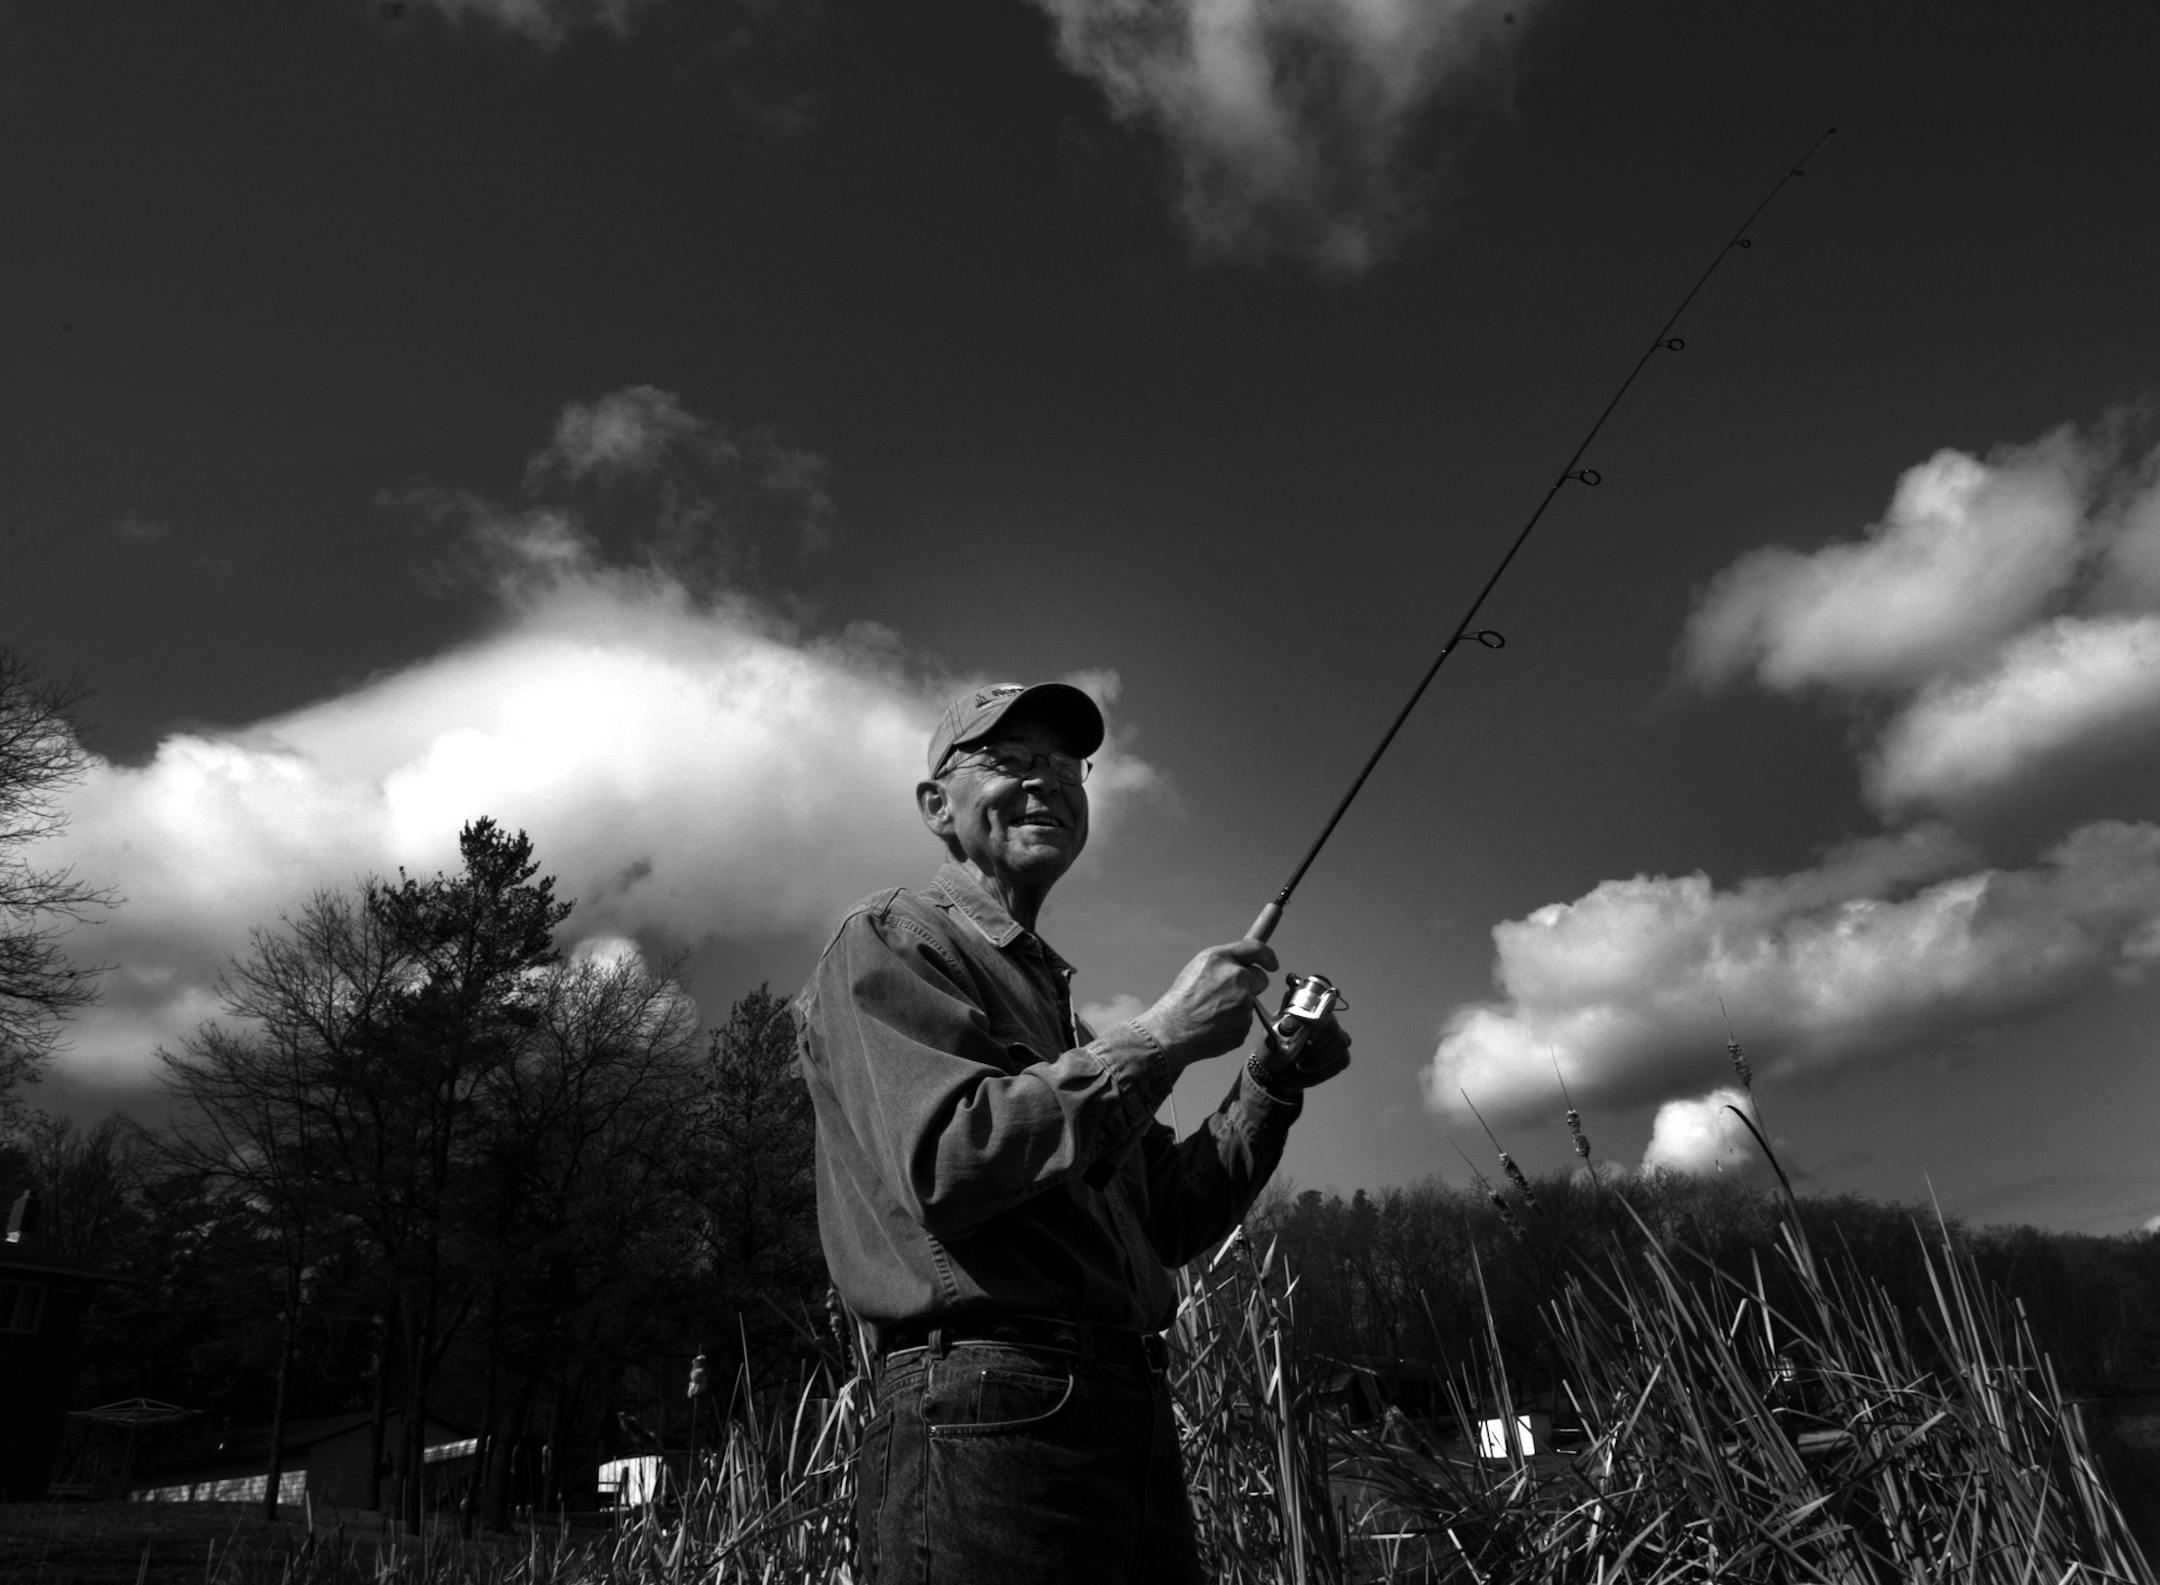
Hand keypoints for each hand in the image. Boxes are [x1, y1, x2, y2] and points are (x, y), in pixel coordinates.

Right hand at [1133, 939, 1278, 1071]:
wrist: (1171, 1032)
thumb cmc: (1179, 1002)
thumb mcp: (1197, 968)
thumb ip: (1224, 963)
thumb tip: (1245, 966)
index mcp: (1221, 960)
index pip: (1255, 949)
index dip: (1267, 956)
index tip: (1271, 963)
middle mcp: (1236, 977)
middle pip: (1260, 979)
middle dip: (1250, 986)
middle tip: (1227, 996)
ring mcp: (1242, 1002)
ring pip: (1250, 1003)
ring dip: (1238, 1008)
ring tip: (1213, 1013)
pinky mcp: (1244, 1024)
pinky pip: (1244, 1022)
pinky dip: (1233, 1024)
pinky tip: (1215, 1025)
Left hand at [1250, 1014, 1351, 1093]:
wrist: (1278, 1071)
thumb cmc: (1275, 1047)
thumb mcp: (1273, 1030)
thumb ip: (1284, 1014)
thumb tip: (1289, 991)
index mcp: (1312, 1013)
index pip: (1324, 1008)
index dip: (1317, 1020)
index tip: (1307, 1031)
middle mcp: (1329, 1024)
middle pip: (1333, 1028)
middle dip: (1313, 1045)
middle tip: (1296, 1055)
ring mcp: (1337, 1040)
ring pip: (1340, 1044)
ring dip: (1319, 1058)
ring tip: (1300, 1064)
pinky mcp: (1341, 1058)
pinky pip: (1342, 1060)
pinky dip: (1324, 1068)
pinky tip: (1309, 1069)